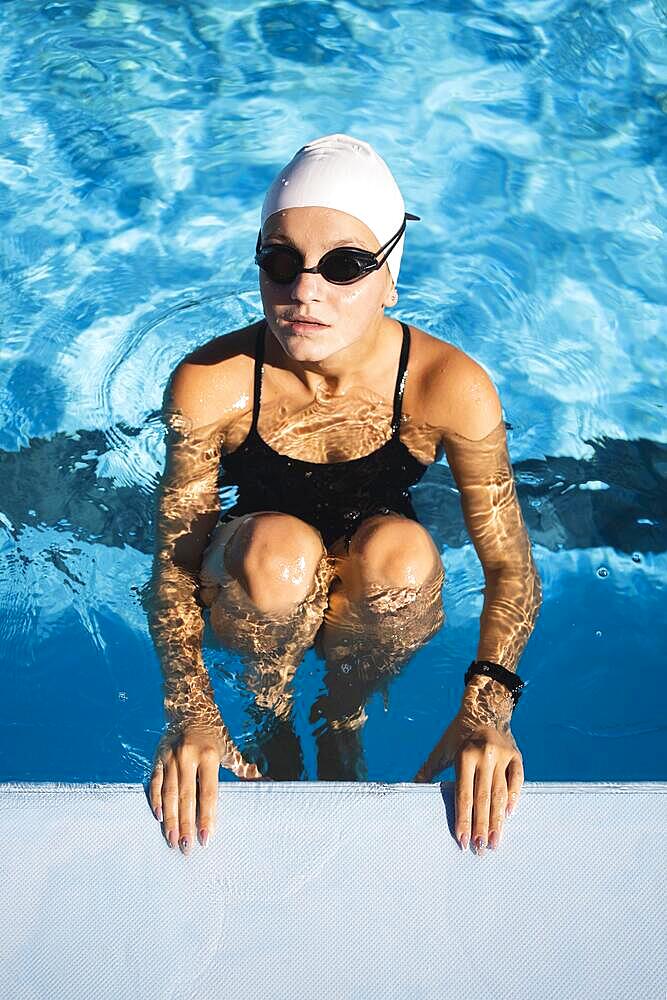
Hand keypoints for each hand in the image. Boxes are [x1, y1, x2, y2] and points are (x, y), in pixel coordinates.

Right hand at [149, 722, 263, 853]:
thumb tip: (269, 782)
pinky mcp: (157, 757)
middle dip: (185, 824)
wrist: (189, 710)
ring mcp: (170, 757)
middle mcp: (187, 756)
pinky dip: (156, 800)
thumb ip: (245, 769)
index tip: (206, 838)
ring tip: (172, 840)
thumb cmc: (214, 735)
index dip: (206, 816)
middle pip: (186, 796)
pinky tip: (158, 817)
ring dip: (170, 819)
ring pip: (168, 793)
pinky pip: (155, 782)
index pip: (207, 793)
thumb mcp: (230, 749)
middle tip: (186, 847)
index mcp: (208, 755)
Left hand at [413, 711, 523, 855]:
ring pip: (500, 793)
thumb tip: (411, 788)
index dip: (463, 819)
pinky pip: (517, 780)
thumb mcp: (441, 749)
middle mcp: (485, 756)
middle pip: (483, 798)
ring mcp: (502, 755)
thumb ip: (428, 770)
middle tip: (480, 849)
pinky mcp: (516, 755)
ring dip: (498, 820)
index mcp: (464, 755)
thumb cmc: (457, 735)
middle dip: (481, 826)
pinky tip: (509, 816)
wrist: (483, 710)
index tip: (462, 840)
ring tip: (495, 842)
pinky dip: (515, 798)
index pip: (464, 794)